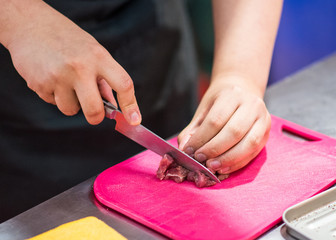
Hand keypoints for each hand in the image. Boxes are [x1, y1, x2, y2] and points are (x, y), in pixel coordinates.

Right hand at [3, 0, 140, 124]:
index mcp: (98, 56)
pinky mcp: (39, 84)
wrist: (30, 24)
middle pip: (94, 110)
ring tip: (65, 82)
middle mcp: (80, 67)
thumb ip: (104, 80)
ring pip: (70, 110)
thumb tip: (112, 106)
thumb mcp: (92, 52)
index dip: (131, 105)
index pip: (123, 84)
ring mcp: (58, 76)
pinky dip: (54, 95)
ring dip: (70, 103)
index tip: (134, 120)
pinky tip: (50, 77)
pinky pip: (53, 102)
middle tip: (95, 113)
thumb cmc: (67, 40)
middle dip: (95, 117)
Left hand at [178, 75, 270, 175]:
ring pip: (248, 143)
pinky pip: (254, 152)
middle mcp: (252, 105)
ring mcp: (263, 119)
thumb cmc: (220, 102)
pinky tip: (224, 168)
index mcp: (232, 95)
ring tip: (212, 166)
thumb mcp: (204, 110)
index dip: (201, 138)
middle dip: (214, 149)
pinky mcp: (267, 133)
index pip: (216, 120)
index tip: (189, 150)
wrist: (243, 91)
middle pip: (233, 132)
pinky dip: (238, 163)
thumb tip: (184, 149)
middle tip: (200, 159)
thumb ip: (192, 130)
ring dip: (228, 159)